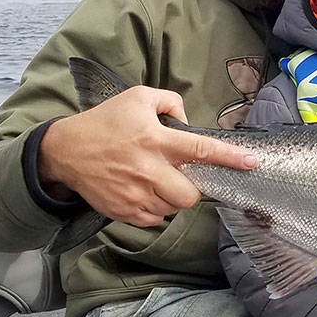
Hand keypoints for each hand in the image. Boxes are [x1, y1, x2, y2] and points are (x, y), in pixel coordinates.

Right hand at [39, 85, 257, 228]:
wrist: (65, 151)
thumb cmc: (105, 122)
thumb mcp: (138, 97)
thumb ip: (171, 102)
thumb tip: (189, 122)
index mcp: (155, 140)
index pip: (200, 149)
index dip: (229, 158)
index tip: (250, 162)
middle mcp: (148, 170)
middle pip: (190, 194)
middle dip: (192, 187)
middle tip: (178, 175)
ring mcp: (136, 195)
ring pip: (173, 208)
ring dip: (171, 197)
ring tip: (154, 180)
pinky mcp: (125, 212)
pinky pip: (156, 219)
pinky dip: (156, 208)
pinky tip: (143, 191)